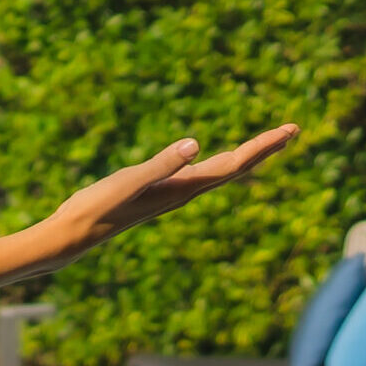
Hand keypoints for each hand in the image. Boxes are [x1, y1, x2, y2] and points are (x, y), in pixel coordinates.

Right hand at [30, 124, 300, 272]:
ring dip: (245, 156)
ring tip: (266, 142)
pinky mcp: (157, 192)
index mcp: (181, 188)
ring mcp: (171, 194)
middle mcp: (183, 192)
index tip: (291, 130)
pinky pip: (199, 175)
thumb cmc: (96, 208)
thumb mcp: (128, 181)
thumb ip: (161, 164)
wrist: (72, 235)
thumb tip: (195, 145)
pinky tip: (213, 159)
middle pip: (234, 168)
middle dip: (264, 149)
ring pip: (219, 172)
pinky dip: (216, 163)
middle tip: (293, 130)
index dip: (262, 146)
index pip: (233, 165)